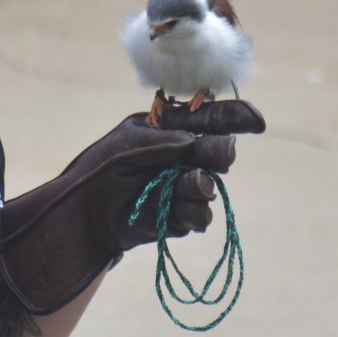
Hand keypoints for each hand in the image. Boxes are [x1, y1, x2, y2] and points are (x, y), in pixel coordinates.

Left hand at [0, 100, 264, 313]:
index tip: (256, 122)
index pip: (209, 120)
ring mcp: (180, 188)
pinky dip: (193, 212)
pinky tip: (179, 210)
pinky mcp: (177, 217)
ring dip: (203, 186)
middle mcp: (180, 158)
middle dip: (219, 154)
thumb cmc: (100, 170)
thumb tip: (207, 143)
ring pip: (210, 187)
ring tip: (190, 185)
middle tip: (218, 157)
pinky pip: (199, 215)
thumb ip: (168, 141)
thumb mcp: (130, 144)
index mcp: (169, 130)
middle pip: (217, 153)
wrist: (81, 214)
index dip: (236, 118)